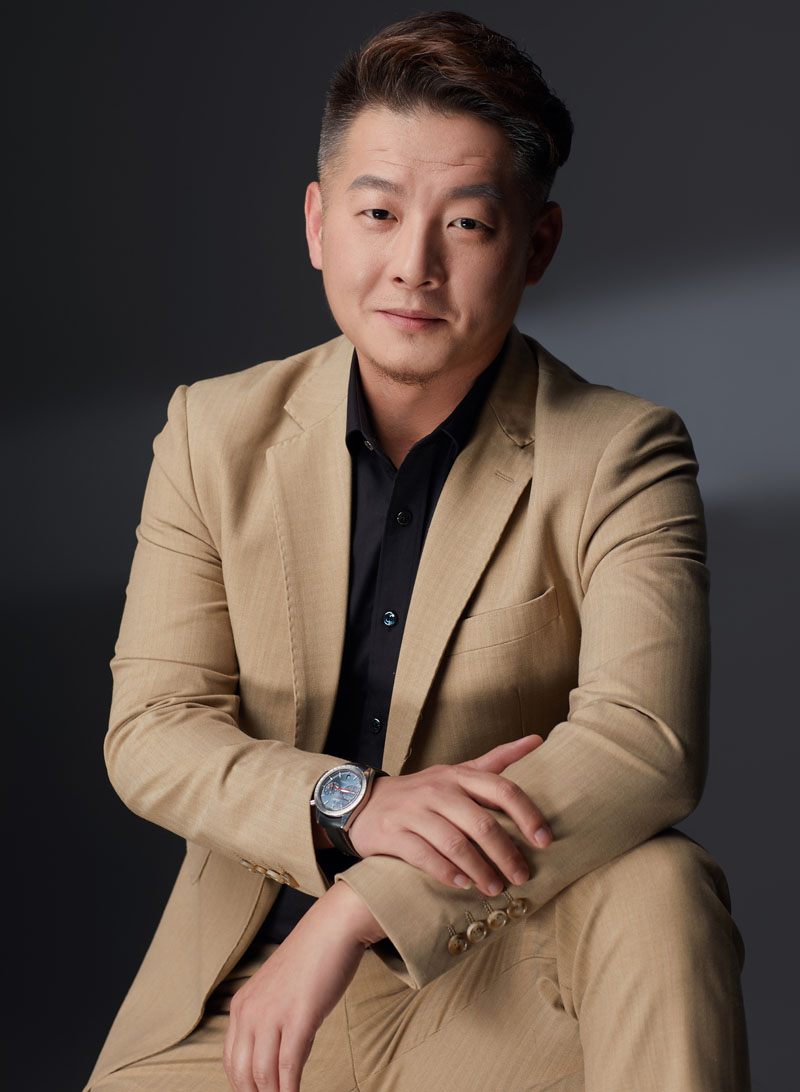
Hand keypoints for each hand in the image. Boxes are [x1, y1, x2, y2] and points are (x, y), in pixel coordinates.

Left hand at [223, 881, 384, 1091]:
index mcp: (241, 1005)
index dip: (242, 1088)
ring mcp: (273, 1014)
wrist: (332, 928)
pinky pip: (289, 1065)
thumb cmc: (311, 959)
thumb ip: (270, 1022)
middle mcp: (250, 1011)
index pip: (231, 1061)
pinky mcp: (299, 1016)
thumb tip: (277, 1064)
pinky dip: (290, 1089)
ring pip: (263, 1075)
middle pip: (242, 1073)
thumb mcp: (277, 991)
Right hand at [348, 734, 550, 897]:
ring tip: (494, 888)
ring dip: (480, 869)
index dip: (527, 814)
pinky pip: (424, 855)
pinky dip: (446, 872)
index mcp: (459, 775)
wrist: (365, 802)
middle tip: (522, 876)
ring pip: (454, 843)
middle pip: (480, 822)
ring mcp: (414, 811)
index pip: (501, 788)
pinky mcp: (393, 834)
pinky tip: (462, 884)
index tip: (546, 840)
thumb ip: (496, 760)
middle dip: (506, 853)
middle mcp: (438, 790)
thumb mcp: (457, 772)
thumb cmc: (423, 792)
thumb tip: (536, 739)